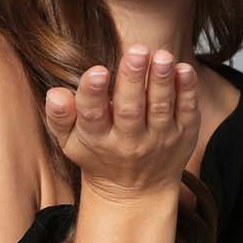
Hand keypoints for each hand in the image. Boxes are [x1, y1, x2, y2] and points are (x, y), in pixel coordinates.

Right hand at [40, 44, 201, 210]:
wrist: (136, 191)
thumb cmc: (98, 155)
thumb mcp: (70, 141)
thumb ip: (60, 116)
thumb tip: (55, 93)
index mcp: (97, 139)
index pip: (92, 114)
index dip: (93, 92)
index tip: (98, 71)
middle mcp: (129, 142)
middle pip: (130, 109)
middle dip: (133, 79)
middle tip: (136, 51)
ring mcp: (159, 139)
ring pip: (160, 108)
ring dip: (161, 81)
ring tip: (162, 56)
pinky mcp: (184, 135)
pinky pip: (187, 111)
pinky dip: (187, 90)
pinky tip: (183, 69)